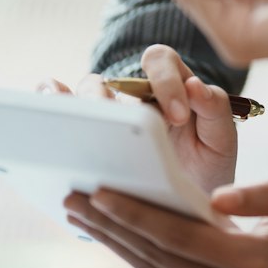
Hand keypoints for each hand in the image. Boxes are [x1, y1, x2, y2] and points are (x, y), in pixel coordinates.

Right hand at [38, 45, 237, 193]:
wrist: (190, 207)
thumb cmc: (207, 167)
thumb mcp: (221, 141)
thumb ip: (216, 110)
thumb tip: (195, 86)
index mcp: (172, 86)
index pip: (161, 60)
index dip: (165, 82)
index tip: (176, 117)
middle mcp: (136, 95)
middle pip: (114, 77)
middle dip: (114, 99)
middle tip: (120, 125)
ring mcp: (109, 114)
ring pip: (85, 92)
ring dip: (81, 105)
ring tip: (79, 127)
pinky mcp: (86, 132)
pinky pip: (60, 104)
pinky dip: (50, 100)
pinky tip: (45, 118)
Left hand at [63, 181, 267, 267]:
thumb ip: (262, 194)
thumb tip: (217, 196)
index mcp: (247, 264)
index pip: (177, 237)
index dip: (136, 215)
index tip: (101, 192)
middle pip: (155, 257)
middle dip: (111, 226)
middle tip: (73, 198)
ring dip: (116, 243)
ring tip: (82, 215)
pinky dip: (138, 257)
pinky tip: (116, 236)